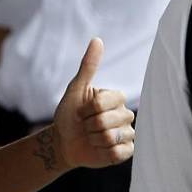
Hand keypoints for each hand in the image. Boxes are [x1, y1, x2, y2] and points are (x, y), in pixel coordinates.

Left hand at [54, 38, 134, 168]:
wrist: (64, 142)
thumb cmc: (69, 115)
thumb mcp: (75, 90)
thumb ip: (88, 66)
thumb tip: (97, 40)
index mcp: (116, 97)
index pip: (102, 102)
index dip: (85, 109)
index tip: (81, 110)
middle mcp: (126, 114)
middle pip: (106, 121)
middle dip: (87, 125)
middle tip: (85, 125)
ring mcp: (128, 133)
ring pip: (111, 137)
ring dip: (92, 138)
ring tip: (90, 136)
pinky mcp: (126, 151)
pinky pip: (116, 152)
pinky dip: (101, 151)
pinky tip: (98, 148)